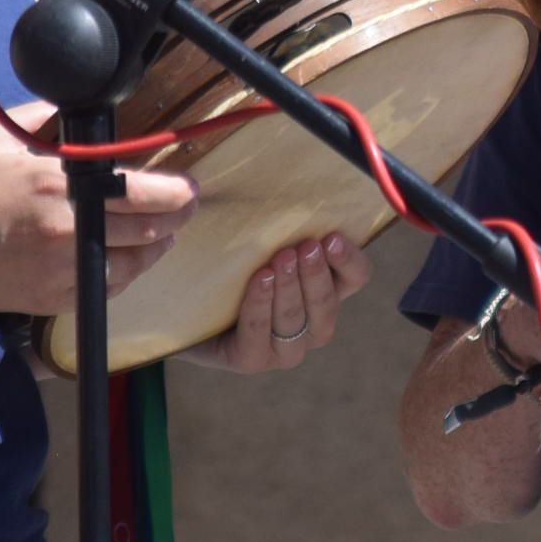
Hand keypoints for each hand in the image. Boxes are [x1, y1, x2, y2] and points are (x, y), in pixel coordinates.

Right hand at [0, 106, 197, 317]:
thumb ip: (44, 115)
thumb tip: (77, 107)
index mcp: (60, 183)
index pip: (142, 191)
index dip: (177, 192)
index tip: (187, 187)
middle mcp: (69, 228)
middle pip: (149, 228)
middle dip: (177, 217)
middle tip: (186, 207)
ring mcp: (63, 267)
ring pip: (135, 264)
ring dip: (157, 247)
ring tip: (163, 234)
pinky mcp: (53, 297)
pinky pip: (107, 289)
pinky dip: (125, 274)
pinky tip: (128, 260)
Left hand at [181, 230, 373, 372]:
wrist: (185, 304)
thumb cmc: (232, 266)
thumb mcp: (262, 241)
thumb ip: (285, 225)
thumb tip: (300, 181)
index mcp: (325, 292)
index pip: (356, 278)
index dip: (349, 259)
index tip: (332, 237)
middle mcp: (311, 324)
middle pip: (328, 303)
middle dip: (315, 273)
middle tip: (304, 246)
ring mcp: (283, 349)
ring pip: (298, 322)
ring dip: (290, 289)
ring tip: (279, 260)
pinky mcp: (252, 360)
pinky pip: (260, 335)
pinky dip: (260, 306)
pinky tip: (259, 280)